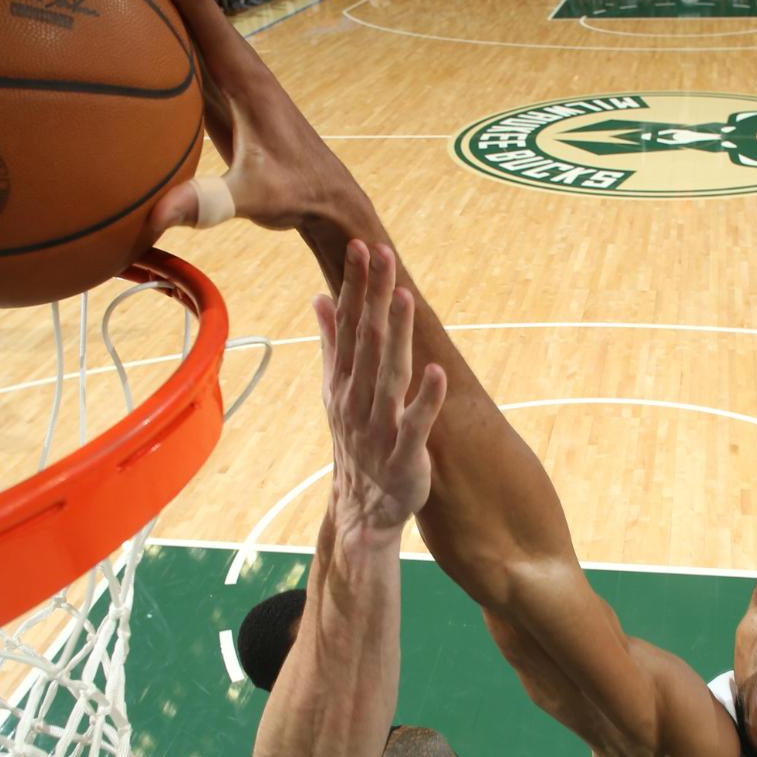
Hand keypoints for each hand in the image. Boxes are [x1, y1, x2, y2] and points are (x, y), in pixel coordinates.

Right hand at [148, 0, 366, 233]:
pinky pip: (187, 58)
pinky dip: (161, 44)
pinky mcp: (222, 97)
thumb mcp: (253, 198)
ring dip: (158, 13)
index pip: (202, 11)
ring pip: (188, 31)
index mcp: (245, 76)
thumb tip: (156, 215)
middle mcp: (236, 68)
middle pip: (190, 10)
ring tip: (113, 6)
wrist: (327, 199)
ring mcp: (229, 81)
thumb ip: (208, 202)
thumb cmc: (297, 193)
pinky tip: (130, 44)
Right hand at [316, 240, 444, 532]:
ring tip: (403, 296)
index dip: (354, 285)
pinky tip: (437, 371)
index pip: (347, 325)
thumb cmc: (355, 443)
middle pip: (365, 340)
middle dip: (372, 295)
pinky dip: (425, 399)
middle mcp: (356, 399)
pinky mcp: (404, 455)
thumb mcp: (336, 391)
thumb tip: (319, 297)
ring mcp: (379, 427)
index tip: (360, 245)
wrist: (361, 511)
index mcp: (343, 381)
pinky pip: (415, 424)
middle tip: (379, 251)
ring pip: (387, 374)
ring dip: (395, 335)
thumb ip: (331, 344)